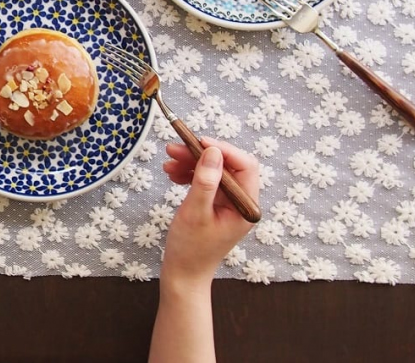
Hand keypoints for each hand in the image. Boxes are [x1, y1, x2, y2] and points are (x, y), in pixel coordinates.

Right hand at [161, 138, 259, 285]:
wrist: (183, 273)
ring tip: (168, 163)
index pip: (245, 166)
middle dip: (200, 155)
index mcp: (245, 206)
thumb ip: (205, 181)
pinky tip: (173, 175)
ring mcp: (229, 203)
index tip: (199, 141)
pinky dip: (189, 175)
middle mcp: (241, 202)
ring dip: (191, 163)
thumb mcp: (195, 212)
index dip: (223, 150)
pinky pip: (205, 181)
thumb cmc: (190, 249)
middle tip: (175, 149)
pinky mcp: (216, 204)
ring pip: (213, 171)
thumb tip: (213, 151)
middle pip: (227, 165)